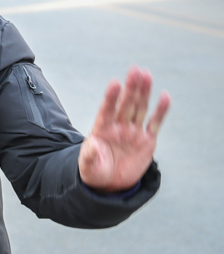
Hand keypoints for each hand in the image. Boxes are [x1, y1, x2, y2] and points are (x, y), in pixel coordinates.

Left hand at [79, 66, 170, 192]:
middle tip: (135, 69)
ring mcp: (133, 132)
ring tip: (146, 74)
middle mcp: (118, 126)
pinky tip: (165, 97)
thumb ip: (89, 156)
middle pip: (125, 104)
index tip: (115, 83)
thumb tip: (91, 145)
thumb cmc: (95, 172)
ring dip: (144, 92)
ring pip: (140, 108)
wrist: (110, 184)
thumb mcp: (89, 167)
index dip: (111, 98)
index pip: (106, 110)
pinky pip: (154, 123)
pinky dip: (160, 111)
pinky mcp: (147, 140)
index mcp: (102, 129)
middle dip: (130, 87)